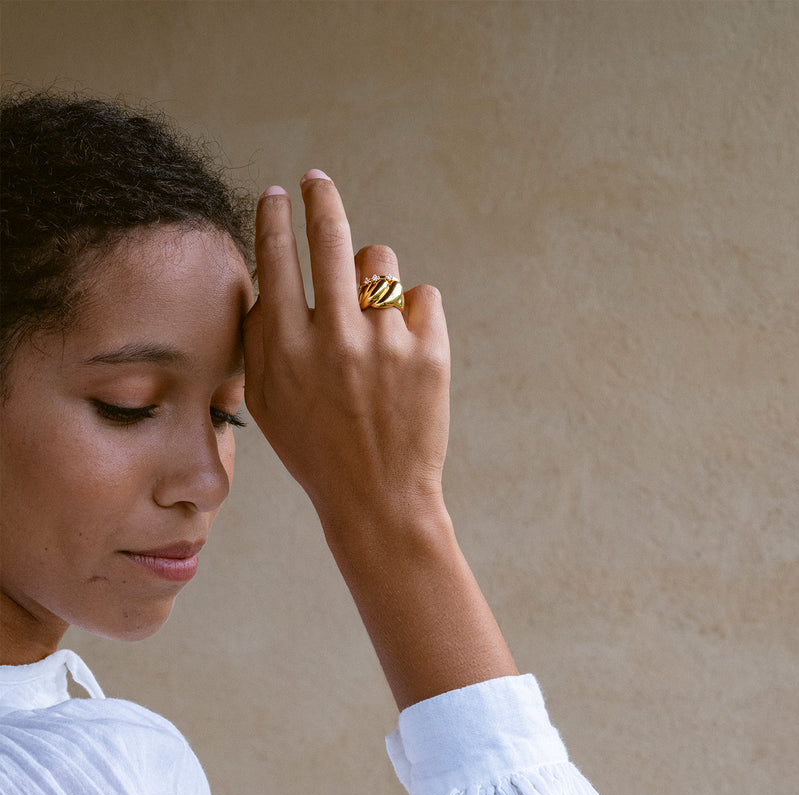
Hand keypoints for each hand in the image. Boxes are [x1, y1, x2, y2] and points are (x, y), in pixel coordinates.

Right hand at [244, 170, 516, 707]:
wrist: (377, 500)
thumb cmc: (316, 452)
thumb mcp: (268, 403)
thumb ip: (261, 341)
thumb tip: (265, 279)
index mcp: (286, 347)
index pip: (277, 258)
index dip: (275, 218)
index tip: (277, 195)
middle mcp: (333, 335)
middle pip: (329, 236)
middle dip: (320, 198)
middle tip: (317, 182)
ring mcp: (385, 341)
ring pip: (382, 264)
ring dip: (375, 278)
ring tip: (372, 318)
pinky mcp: (430, 351)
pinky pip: (423, 297)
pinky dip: (414, 316)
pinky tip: (404, 352)